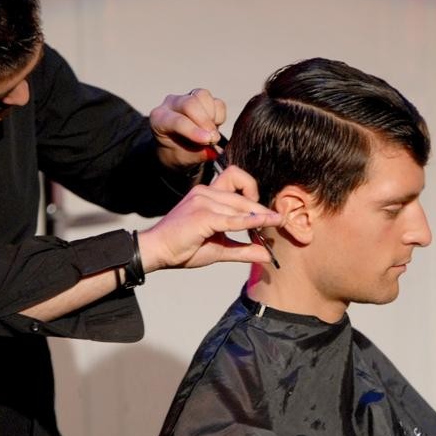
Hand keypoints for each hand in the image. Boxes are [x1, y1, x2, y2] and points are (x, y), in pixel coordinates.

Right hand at [138, 166, 282, 270]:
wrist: (157, 252)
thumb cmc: (184, 248)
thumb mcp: (219, 248)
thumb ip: (243, 249)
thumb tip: (267, 255)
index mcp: (208, 193)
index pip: (237, 180)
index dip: (254, 193)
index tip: (268, 212)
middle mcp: (205, 192)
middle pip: (243, 194)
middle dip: (262, 209)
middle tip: (279, 220)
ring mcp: (203, 201)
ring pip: (240, 207)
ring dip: (258, 217)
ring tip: (273, 226)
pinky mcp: (202, 215)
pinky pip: (233, 219)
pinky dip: (250, 222)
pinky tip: (263, 225)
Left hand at [149, 88, 225, 170]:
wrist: (177, 147)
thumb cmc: (176, 153)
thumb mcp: (182, 160)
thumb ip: (198, 155)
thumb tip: (216, 151)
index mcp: (159, 119)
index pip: (177, 120)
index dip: (194, 130)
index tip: (208, 140)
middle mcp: (171, 104)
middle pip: (190, 103)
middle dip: (205, 122)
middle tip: (213, 139)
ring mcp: (187, 97)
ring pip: (203, 97)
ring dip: (212, 117)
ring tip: (211, 134)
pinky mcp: (202, 98)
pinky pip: (216, 103)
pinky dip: (220, 116)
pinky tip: (214, 127)